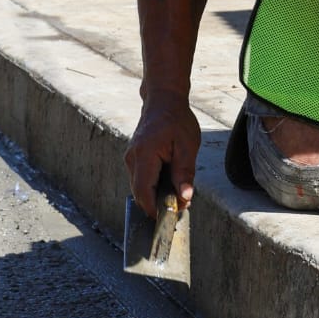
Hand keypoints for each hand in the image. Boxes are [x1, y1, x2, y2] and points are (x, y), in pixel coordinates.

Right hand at [125, 91, 200, 217]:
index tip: (172, 216)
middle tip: (181, 207)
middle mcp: (132, 158)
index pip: (144, 191)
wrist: (163, 101)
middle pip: (140, 193)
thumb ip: (185, 173)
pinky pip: (141, 180)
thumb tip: (184, 197)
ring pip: (140, 188)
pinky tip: (169, 185)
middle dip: (158, 205)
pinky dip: (153, 187)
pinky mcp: (133, 159)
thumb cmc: (177, 120)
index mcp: (145, 155)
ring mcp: (130, 158)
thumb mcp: (188, 146)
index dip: (155, 209)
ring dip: (156, 196)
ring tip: (178, 195)